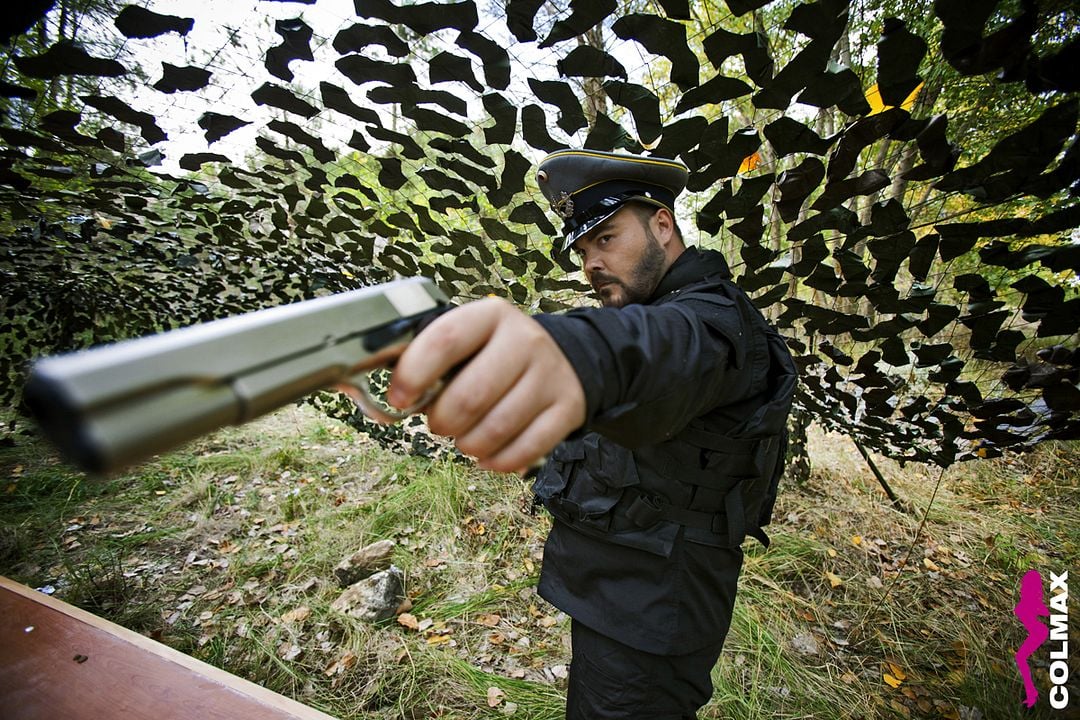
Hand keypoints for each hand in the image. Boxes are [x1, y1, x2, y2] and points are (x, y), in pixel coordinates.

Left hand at [388, 297, 585, 472]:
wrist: (564, 358)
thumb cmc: (495, 354)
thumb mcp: (467, 340)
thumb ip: (428, 360)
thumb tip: (387, 402)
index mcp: (490, 316)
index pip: (446, 339)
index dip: (414, 373)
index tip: (399, 399)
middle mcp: (525, 340)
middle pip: (472, 395)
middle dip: (442, 420)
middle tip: (438, 423)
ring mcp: (550, 375)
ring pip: (498, 427)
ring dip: (469, 444)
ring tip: (464, 440)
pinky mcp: (568, 408)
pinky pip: (527, 449)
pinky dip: (498, 461)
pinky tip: (487, 456)